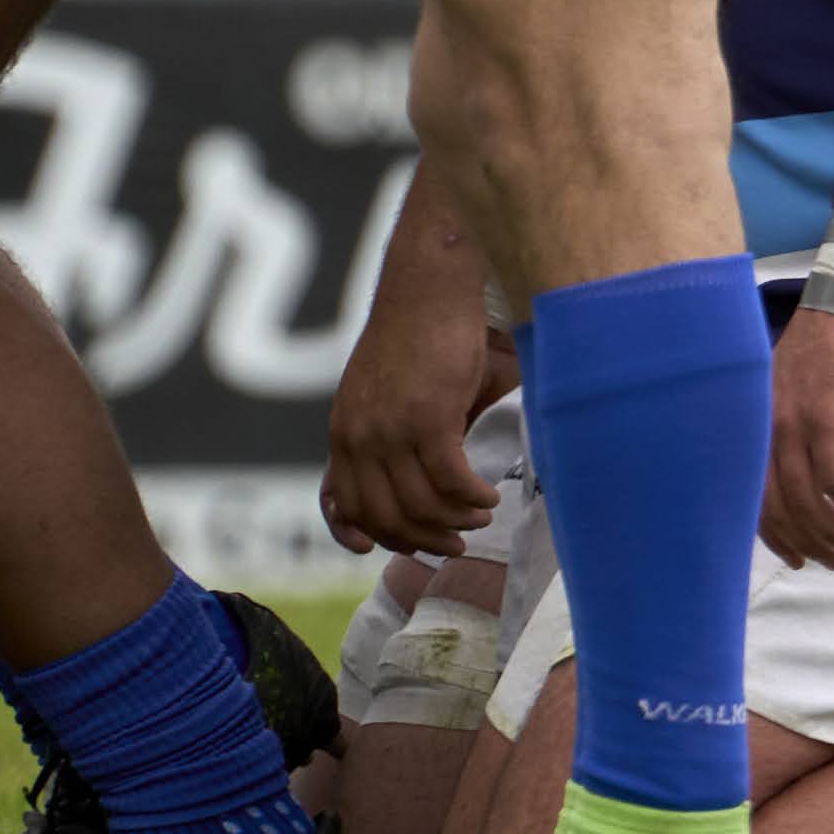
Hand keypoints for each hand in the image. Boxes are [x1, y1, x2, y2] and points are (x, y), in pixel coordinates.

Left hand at [320, 283, 504, 560]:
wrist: (429, 285)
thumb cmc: (420, 329)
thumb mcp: (387, 387)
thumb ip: (392, 427)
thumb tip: (423, 470)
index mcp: (345, 431)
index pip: (349, 505)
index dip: (379, 535)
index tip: (406, 548)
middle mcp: (359, 437)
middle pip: (385, 514)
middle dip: (422, 539)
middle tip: (455, 543)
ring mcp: (390, 430)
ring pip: (420, 502)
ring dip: (454, 518)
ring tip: (481, 515)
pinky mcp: (427, 418)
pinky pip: (449, 479)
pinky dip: (471, 496)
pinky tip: (489, 494)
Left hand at [761, 304, 833, 568]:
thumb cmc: (824, 350)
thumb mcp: (789, 395)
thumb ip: (785, 435)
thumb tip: (801, 482)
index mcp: (753, 432)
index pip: (754, 502)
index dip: (776, 538)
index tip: (799, 558)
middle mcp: (765, 435)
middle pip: (780, 510)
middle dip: (809, 544)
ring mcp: (794, 429)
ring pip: (809, 502)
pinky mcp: (829, 421)